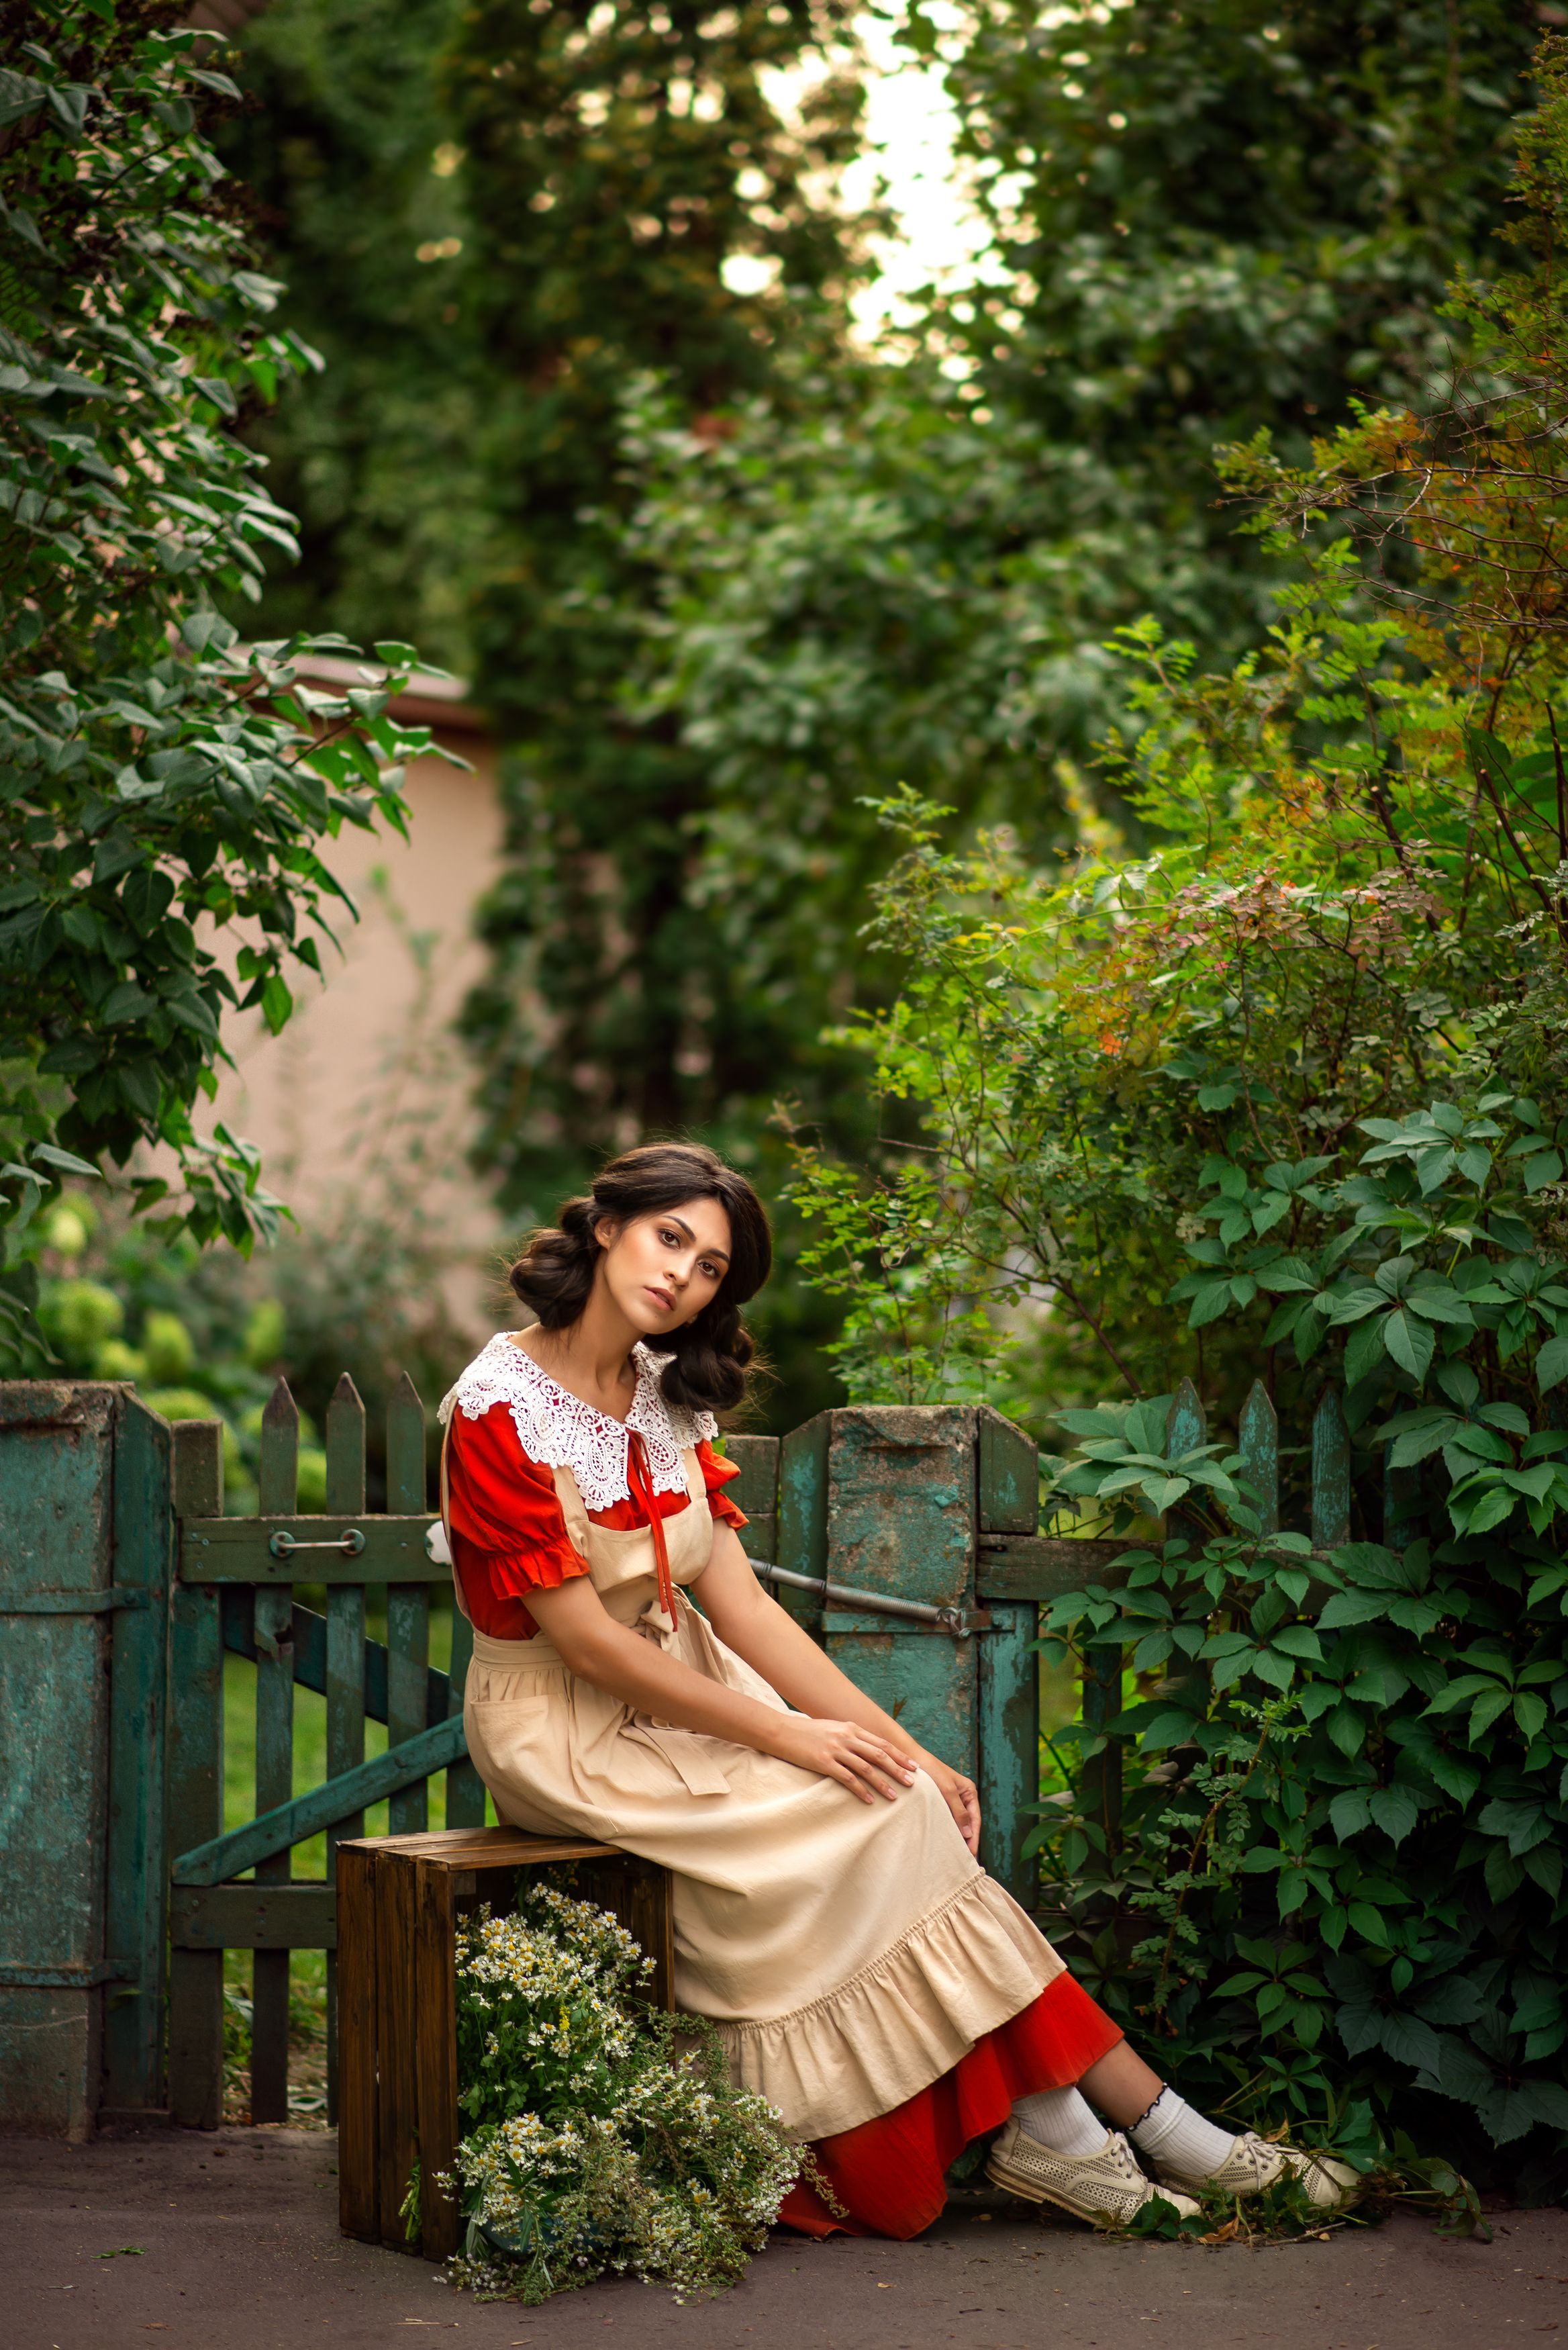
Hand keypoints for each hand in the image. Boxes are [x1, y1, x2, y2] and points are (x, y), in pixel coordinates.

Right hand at [772, 1716, 918, 1805]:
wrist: (782, 1731)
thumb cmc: (807, 1732)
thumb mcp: (833, 1728)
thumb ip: (850, 1736)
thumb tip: (868, 1748)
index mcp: (851, 1728)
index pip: (881, 1743)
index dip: (899, 1755)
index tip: (913, 1766)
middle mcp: (846, 1737)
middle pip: (879, 1755)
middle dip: (898, 1770)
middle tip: (912, 1783)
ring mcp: (835, 1750)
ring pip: (866, 1768)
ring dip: (882, 1784)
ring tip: (894, 1796)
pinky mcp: (823, 1762)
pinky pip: (847, 1778)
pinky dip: (860, 1790)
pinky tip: (868, 1800)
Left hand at [916, 1751, 980, 1854]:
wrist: (908, 1760)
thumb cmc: (931, 1771)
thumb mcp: (947, 1791)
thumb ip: (959, 1812)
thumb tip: (968, 1834)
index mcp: (969, 1791)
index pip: (975, 1819)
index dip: (974, 1838)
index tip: (972, 1854)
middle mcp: (962, 1796)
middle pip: (967, 1823)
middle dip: (967, 1840)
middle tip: (964, 1859)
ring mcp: (950, 1799)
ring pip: (956, 1822)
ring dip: (956, 1836)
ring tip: (954, 1854)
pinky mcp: (938, 1801)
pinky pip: (945, 1818)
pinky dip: (946, 1829)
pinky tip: (942, 1840)